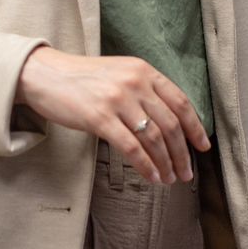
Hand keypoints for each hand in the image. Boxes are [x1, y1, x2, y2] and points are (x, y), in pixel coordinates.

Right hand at [16, 46, 210, 183]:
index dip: (195, 127)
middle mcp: (134, 82)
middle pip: (170, 124)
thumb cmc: (82, 78)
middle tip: (186, 172)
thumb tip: (169, 123)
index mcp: (143, 70)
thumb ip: (143, 90)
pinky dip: (145, 165)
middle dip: (182, 153)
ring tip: (169, 178)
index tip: (202, 147)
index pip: (180, 101)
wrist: (45, 74)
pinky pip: (131, 147)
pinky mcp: (99, 117)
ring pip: (153, 138)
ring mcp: (117, 99)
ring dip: (165, 163)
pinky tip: (151, 176)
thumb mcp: (120, 73)